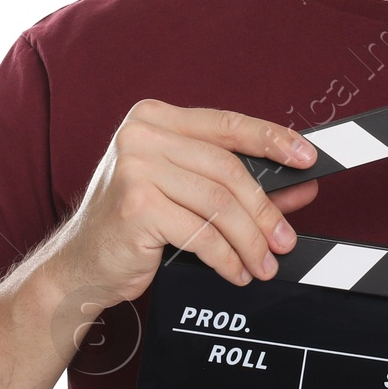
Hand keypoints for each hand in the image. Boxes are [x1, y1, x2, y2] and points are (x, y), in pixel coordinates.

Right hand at [40, 101, 319, 311]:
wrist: (78, 266)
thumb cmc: (133, 225)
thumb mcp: (188, 196)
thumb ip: (240, 185)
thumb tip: (300, 186)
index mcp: (155, 117)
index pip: (228, 124)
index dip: (274, 139)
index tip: (308, 158)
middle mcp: (141, 134)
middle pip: (227, 169)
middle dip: (265, 209)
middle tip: (284, 239)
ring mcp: (134, 167)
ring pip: (219, 204)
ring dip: (250, 240)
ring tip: (263, 263)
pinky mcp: (135, 205)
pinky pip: (201, 233)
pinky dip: (227, 257)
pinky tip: (235, 271)